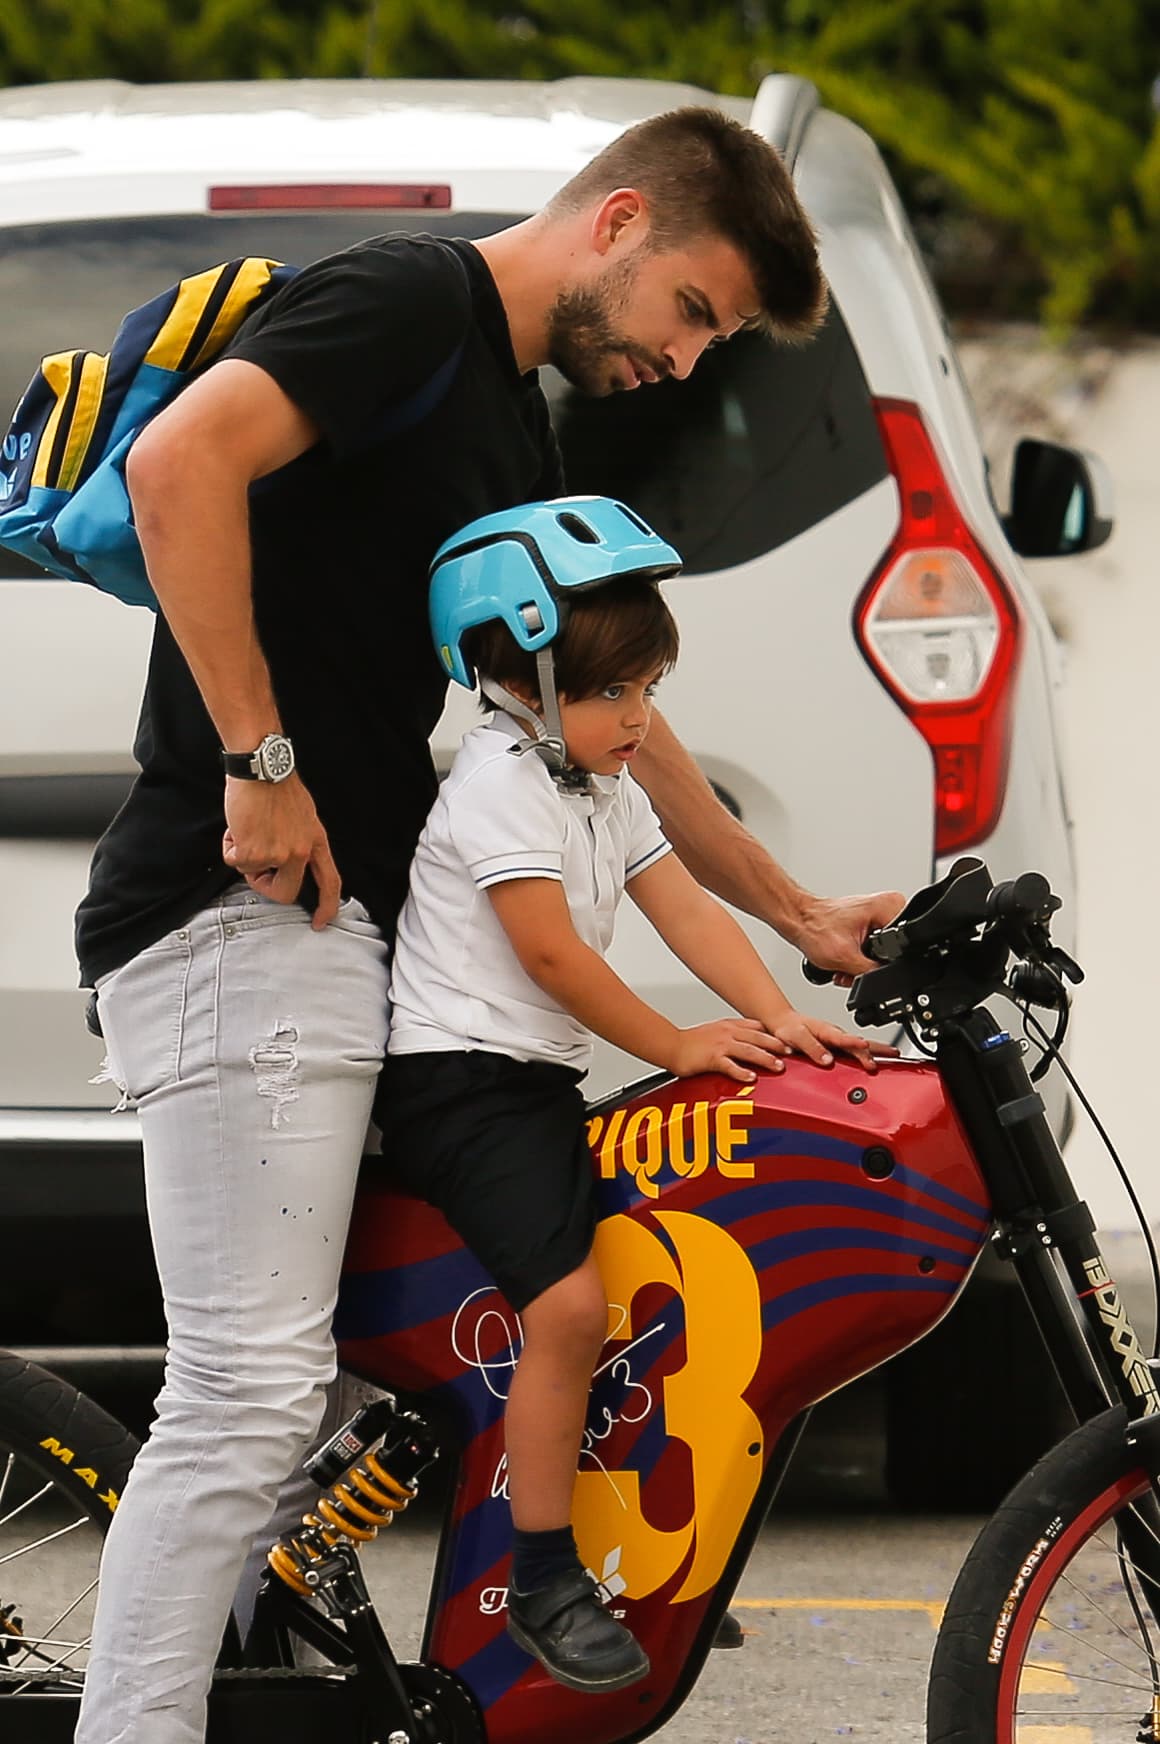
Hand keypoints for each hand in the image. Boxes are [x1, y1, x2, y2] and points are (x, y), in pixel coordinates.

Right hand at [222, 773, 341, 928]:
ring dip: (244, 854)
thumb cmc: (276, 785)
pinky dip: (230, 846)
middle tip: (255, 866)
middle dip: (266, 885)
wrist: (261, 768)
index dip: (327, 906)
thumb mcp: (303, 815)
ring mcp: (278, 854)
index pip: (330, 882)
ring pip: (253, 873)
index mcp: (316, 841)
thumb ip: (298, 839)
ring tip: (247, 827)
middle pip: (286, 893)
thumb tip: (283, 859)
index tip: (321, 922)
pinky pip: (235, 862)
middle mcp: (301, 851)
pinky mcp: (253, 852)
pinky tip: (237, 825)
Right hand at [668, 1018, 790, 1082]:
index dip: (773, 1033)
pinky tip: (751, 1078)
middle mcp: (727, 1033)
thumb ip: (732, 1036)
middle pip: (757, 1037)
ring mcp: (720, 1045)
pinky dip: (741, 1072)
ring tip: (778, 1066)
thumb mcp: (714, 1033)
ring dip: (765, 1058)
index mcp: (729, 1026)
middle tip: (790, 1052)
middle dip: (776, 1045)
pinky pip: (729, 1065)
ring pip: (748, 1050)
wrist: (670, 1045)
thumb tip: (747, 1042)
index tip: (786, 1040)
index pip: (756, 1027)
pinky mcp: (711, 1058)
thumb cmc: (690, 1043)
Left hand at [763, 1007, 900, 1072]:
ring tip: (894, 1056)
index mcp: (826, 1031)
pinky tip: (877, 1059)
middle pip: (860, 1042)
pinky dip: (869, 1053)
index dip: (855, 1044)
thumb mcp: (795, 1037)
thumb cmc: (789, 1029)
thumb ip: (811, 1048)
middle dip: (877, 1049)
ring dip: (878, 1050)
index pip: (844, 1039)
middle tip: (893, 1055)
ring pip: (861, 1045)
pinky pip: (855, 1049)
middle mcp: (835, 1035)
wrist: (783, 1024)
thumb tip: (828, 1060)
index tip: (865, 1048)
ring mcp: (838, 1040)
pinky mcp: (837, 1045)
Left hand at [793, 889, 904, 984]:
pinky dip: (859, 958)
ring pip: (881, 954)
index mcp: (890, 907)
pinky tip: (845, 959)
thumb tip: (884, 982)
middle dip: (869, 966)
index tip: (861, 964)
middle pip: (891, 952)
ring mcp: (878, 915)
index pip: (900, 945)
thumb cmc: (814, 928)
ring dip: (862, 965)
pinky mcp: (870, 923)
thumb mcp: (845, 957)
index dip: (881, 963)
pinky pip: (873, 949)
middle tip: (848, 965)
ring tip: (843, 963)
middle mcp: (888, 907)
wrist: (799, 921)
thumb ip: (870, 973)